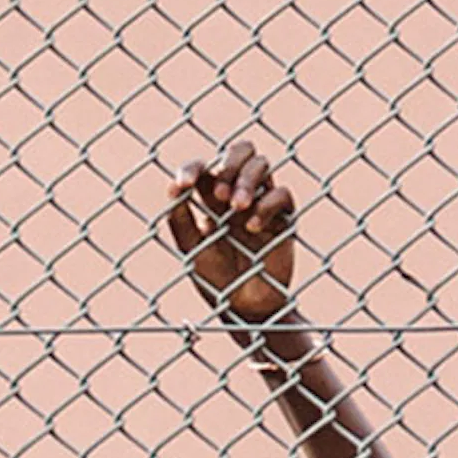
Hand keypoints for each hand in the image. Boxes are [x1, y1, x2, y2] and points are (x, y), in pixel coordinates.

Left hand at [164, 140, 300, 323]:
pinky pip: (282, 194)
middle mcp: (237, 193)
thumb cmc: (213, 277)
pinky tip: (250, 227)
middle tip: (218, 193)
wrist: (243, 306)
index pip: (203, 166)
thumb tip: (173, 188)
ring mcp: (262, 202)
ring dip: (246, 180)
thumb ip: (179, 219)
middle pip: (241, 151)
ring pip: (262, 164)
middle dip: (229, 162)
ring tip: (235, 206)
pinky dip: (265, 205)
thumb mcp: (190, 248)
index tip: (183, 186)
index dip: (191, 168)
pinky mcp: (284, 218)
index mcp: (210, 196)